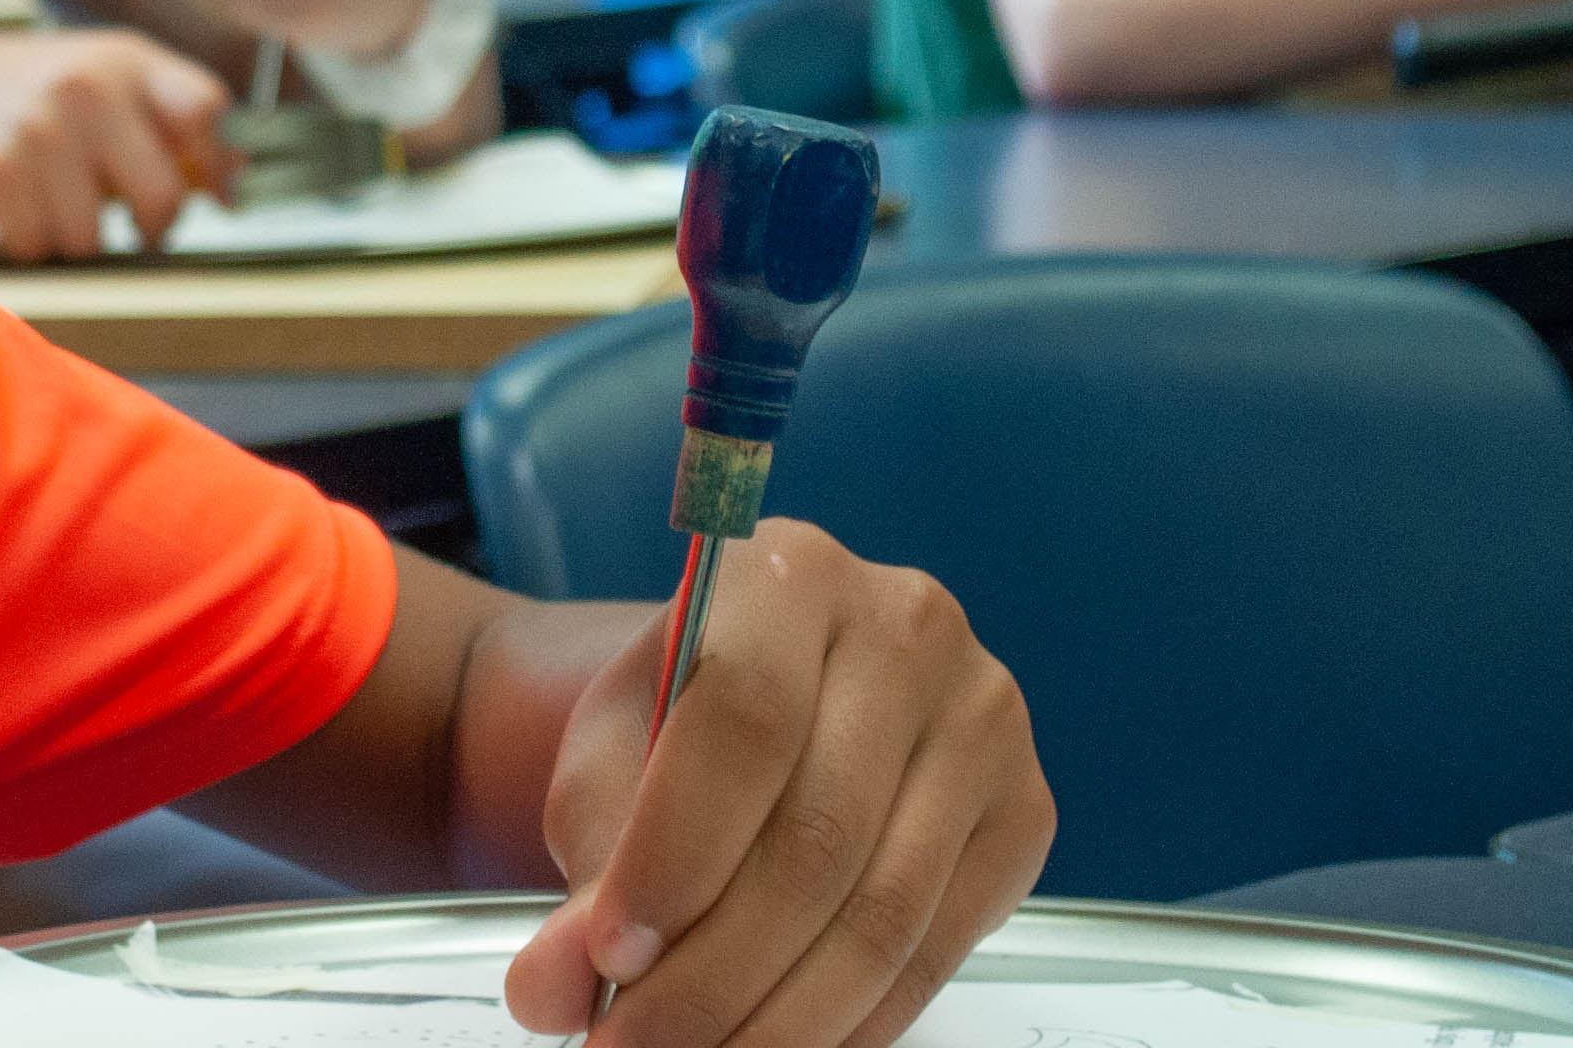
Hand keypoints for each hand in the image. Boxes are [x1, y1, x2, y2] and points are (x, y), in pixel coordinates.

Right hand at [0, 29, 234, 258]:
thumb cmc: (3, 91)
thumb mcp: (84, 76)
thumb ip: (154, 112)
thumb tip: (236, 171)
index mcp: (120, 57)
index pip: (206, 110)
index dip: (215, 164)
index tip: (210, 195)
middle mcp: (86, 85)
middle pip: (163, 197)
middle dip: (145, 227)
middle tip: (119, 223)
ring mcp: (38, 127)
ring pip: (93, 237)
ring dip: (67, 235)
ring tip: (36, 196)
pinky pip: (36, 245)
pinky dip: (20, 241)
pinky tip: (0, 205)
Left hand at [506, 520, 1047, 1047]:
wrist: (758, 700)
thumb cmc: (676, 721)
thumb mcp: (607, 765)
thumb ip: (587, 869)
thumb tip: (547, 991)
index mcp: (788, 572)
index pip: (744, 721)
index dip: (676, 853)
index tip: (610, 954)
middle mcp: (907, 626)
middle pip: (817, 837)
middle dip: (713, 973)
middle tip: (633, 1045)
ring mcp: (983, 717)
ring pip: (881, 913)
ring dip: (777, 1019)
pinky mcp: (1025, 811)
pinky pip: (934, 950)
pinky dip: (847, 1022)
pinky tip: (777, 1044)